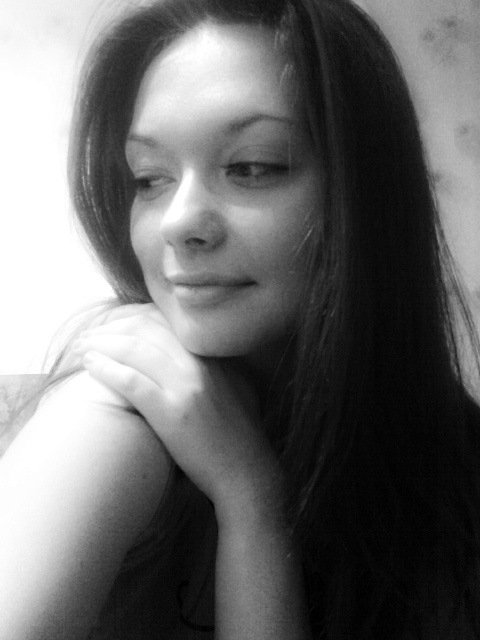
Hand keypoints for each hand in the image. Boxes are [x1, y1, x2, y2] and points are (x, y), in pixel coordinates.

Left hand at [73, 304, 278, 516]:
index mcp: (213, 355)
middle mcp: (200, 363)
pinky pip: (132, 381)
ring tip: (81, 347)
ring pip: (135, 350)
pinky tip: (90, 365)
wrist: (246, 471)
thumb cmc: (239, 434)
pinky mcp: (172, 412)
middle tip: (89, 334)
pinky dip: (106, 370)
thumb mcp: (235, 386)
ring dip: (102, 344)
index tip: (114, 324)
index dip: (134, 317)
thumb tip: (187, 351)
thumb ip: (213, 364)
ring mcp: (186, 386)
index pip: (166, 321)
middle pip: (146, 329)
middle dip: (112, 327)